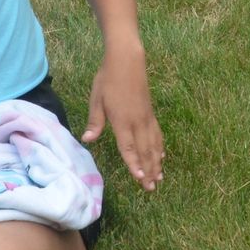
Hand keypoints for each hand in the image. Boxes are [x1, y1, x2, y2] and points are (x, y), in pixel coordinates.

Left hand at [82, 48, 162, 190]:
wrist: (127, 60)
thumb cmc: (107, 79)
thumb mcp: (96, 99)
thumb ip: (95, 121)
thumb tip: (88, 139)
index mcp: (122, 120)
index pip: (128, 147)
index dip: (134, 163)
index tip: (140, 178)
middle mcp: (137, 121)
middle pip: (144, 150)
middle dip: (148, 170)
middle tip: (151, 188)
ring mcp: (146, 117)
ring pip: (154, 144)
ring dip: (157, 162)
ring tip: (160, 178)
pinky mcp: (150, 113)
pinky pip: (157, 134)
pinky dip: (160, 147)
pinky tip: (162, 155)